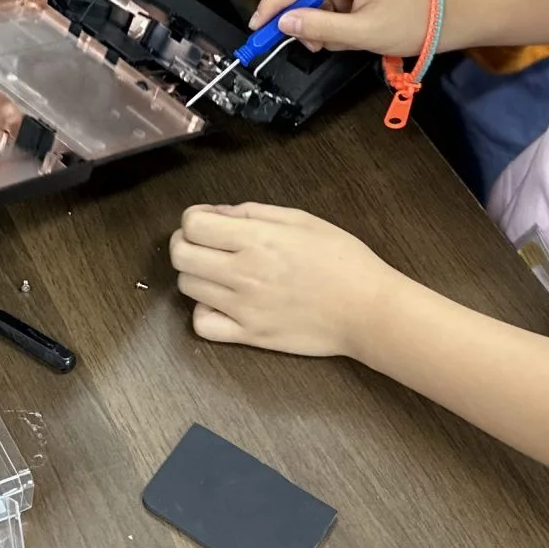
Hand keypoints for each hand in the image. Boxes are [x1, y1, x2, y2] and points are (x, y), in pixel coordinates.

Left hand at [168, 203, 400, 358]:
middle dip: (186, 244)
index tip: (208, 223)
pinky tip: (222, 305)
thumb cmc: (342, 259)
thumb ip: (253, 212)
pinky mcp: (250, 335)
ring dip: (197, 276)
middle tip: (206, 247)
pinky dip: (204, 313)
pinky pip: (202, 325)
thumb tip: (218, 213)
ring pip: (187, 287)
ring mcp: (243, 306)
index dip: (193, 220)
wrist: (368, 309)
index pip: (192, 224)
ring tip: (221, 275)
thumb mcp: (301, 219)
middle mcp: (243, 271)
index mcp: (257, 238)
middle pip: (181, 256)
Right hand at [248, 0, 437, 55]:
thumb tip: (284, 24)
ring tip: (333, 42)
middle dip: (299, 16)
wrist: (447, 15)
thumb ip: (321, 27)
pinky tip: (341, 32)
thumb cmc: (412, 22)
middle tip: (306, 45)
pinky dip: (327, 17)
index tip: (257, 26)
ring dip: (316, 21)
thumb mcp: (364, 32)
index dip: (274, 3)